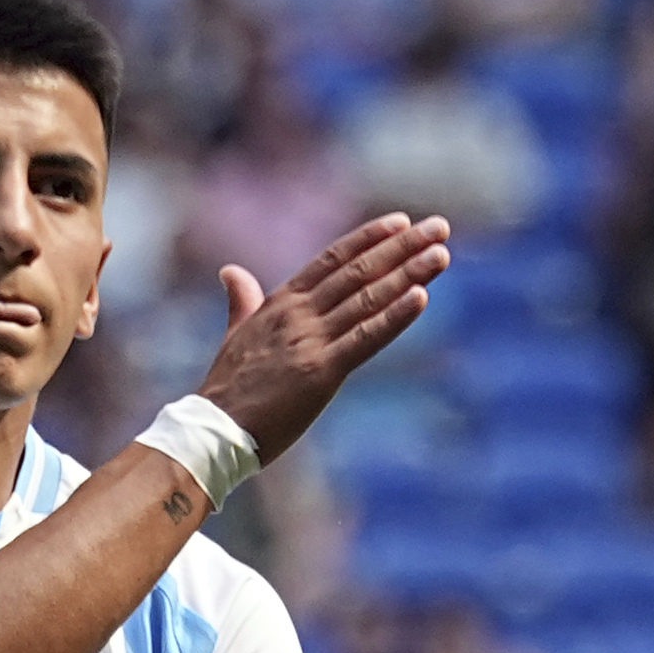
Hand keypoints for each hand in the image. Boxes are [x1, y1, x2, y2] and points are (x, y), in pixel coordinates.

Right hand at [191, 214, 452, 464]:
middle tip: (439, 227)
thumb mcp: (236, 334)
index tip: (402, 222)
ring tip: (441, 255)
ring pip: (368, 298)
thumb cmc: (226, 388)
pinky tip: (421, 297)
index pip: (332, 259)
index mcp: (280, 303)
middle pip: (359, 271)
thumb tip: (231, 271)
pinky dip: (395, 316)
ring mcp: (310, 340)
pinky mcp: (321, 371)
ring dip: (409, 274)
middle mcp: (298, 313)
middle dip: (403, 247)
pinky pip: (365, 338)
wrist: (212, 430)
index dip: (369, 238)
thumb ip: (242, 301)